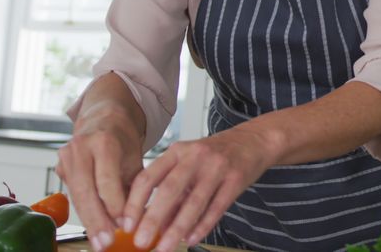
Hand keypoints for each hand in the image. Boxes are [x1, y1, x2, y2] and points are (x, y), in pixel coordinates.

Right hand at [58, 76, 146, 251]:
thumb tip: (134, 218)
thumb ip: (133, 186)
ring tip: (99, 242)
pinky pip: (73, 194)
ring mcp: (65, 157)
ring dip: (89, 221)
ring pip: (76, 195)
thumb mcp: (134, 158)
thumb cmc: (122, 139)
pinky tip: (94, 228)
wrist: (103, 118)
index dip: (115, 204)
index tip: (125, 224)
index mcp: (103, 141)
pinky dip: (84, 211)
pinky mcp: (59, 167)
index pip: (106, 179)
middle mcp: (80, 148)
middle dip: (96, 220)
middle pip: (86, 191)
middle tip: (105, 243)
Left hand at [121, 127, 276, 250]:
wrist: (254, 140)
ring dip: (177, 229)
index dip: (135, 203)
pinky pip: (216, 208)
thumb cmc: (215, 154)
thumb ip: (172, 190)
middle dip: (152, 219)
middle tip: (141, 242)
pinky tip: (191, 239)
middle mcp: (195, 157)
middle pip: (169, 190)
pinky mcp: (236, 179)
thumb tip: (153, 224)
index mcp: (177, 151)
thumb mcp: (189, 163)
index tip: (126, 225)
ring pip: (194, 202)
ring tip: (165, 248)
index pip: (148, 177)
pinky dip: (202, 226)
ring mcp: (217, 168)